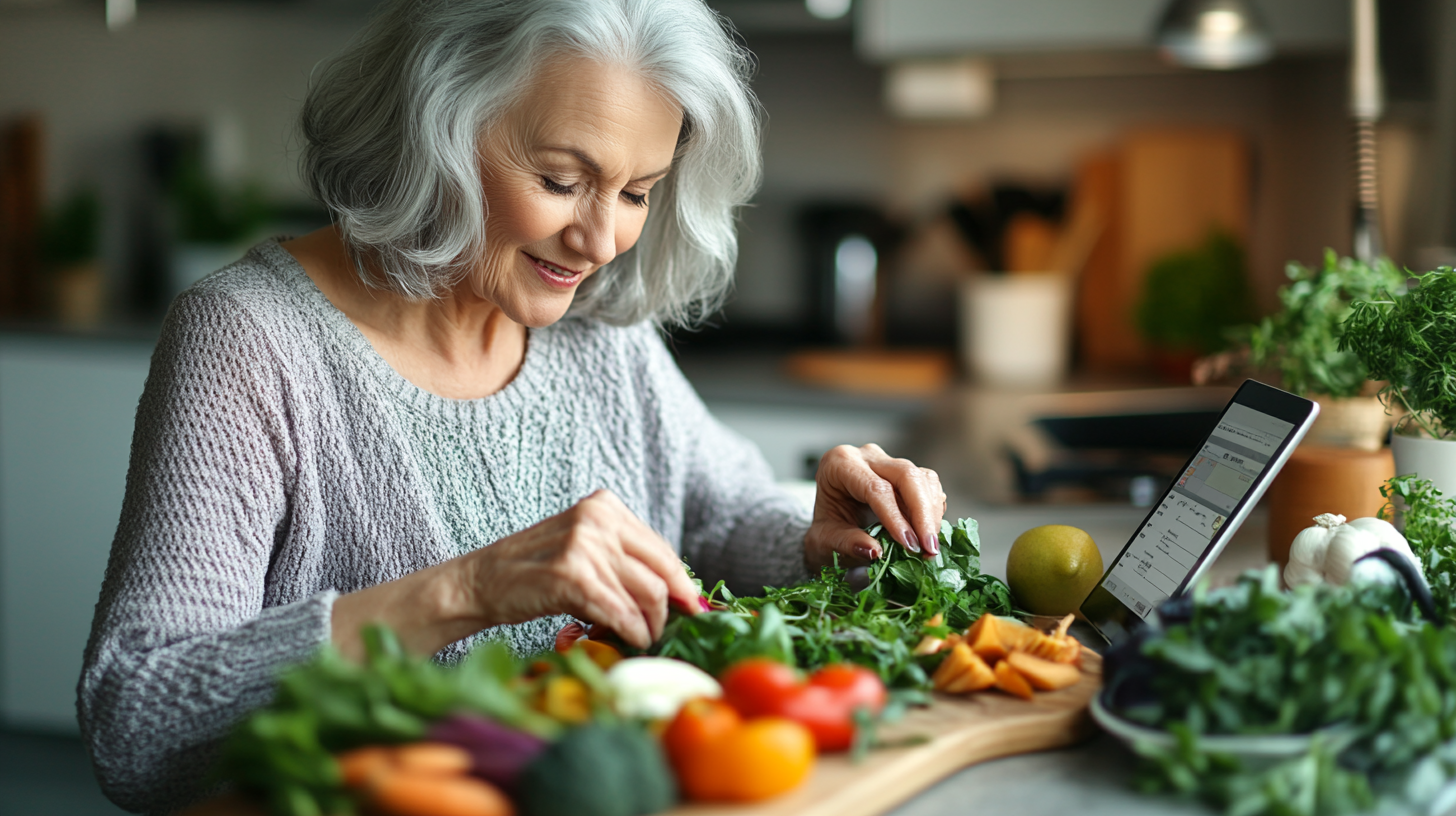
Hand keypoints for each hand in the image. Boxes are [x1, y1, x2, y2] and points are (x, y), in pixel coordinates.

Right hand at [459, 489, 700, 648]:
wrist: (481, 581)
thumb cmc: (535, 571)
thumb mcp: (584, 548)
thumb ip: (624, 559)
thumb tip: (680, 591)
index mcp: (605, 506)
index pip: (661, 549)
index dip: (682, 583)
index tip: (694, 607)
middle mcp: (597, 519)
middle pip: (661, 571)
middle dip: (673, 607)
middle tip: (669, 629)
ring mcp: (585, 546)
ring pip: (647, 594)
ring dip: (651, 625)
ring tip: (644, 638)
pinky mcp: (573, 576)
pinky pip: (621, 612)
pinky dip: (633, 632)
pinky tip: (631, 640)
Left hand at [804, 444, 946, 569]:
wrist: (830, 523)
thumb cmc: (826, 529)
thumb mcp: (824, 540)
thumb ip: (846, 544)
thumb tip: (875, 551)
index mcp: (839, 464)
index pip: (875, 487)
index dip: (895, 517)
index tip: (909, 544)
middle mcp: (866, 456)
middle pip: (906, 474)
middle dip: (922, 513)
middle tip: (929, 548)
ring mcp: (888, 461)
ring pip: (923, 478)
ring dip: (931, 514)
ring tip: (930, 547)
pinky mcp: (906, 472)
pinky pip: (929, 485)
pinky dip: (934, 510)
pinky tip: (928, 533)